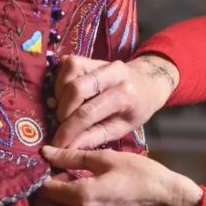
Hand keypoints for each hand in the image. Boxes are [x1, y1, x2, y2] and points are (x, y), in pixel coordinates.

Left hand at [31, 145, 202, 205]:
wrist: (163, 197)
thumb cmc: (138, 173)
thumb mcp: (106, 158)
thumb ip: (71, 156)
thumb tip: (45, 152)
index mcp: (83, 194)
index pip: (45, 190)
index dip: (42, 177)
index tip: (50, 168)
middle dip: (41, 197)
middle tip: (53, 184)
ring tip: (57, 204)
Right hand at [51, 54, 180, 149]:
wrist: (148, 83)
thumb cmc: (136, 109)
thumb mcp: (122, 129)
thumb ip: (94, 138)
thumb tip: (67, 148)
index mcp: (125, 94)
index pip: (88, 112)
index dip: (68, 130)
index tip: (58, 144)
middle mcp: (113, 73)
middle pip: (76, 88)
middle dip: (63, 111)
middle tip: (62, 125)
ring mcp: (101, 61)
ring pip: (70, 71)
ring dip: (60, 93)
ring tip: (65, 109)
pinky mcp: (91, 57)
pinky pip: (68, 63)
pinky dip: (62, 79)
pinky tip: (66, 94)